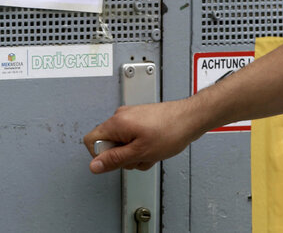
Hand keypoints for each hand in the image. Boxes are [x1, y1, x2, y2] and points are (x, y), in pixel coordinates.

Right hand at [83, 99, 205, 173]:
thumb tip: (94, 166)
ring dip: (135, 154)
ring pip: (122, 143)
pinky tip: (154, 148)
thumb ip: (114, 160)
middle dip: (123, 157)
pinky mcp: (140, 120)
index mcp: (116, 122)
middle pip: (108, 144)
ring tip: (150, 152)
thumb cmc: (171, 131)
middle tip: (139, 156)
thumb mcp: (140, 153)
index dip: (102, 156)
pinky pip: (133, 138)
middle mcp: (121, 117)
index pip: (91, 141)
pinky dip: (142, 147)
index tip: (119, 160)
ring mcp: (131, 117)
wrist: (191, 118)